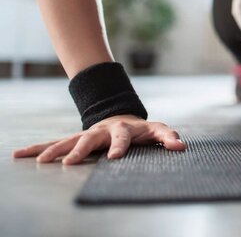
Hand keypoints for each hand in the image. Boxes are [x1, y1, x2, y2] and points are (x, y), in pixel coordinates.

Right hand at [11, 114, 186, 164]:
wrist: (121, 117)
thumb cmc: (141, 130)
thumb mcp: (158, 131)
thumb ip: (168, 137)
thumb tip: (181, 146)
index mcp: (125, 129)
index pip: (123, 136)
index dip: (120, 146)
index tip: (114, 158)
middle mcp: (104, 130)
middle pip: (92, 138)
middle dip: (81, 149)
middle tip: (70, 162)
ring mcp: (89, 134)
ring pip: (71, 140)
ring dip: (57, 150)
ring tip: (44, 161)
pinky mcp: (76, 139)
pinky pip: (56, 143)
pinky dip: (39, 149)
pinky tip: (20, 155)